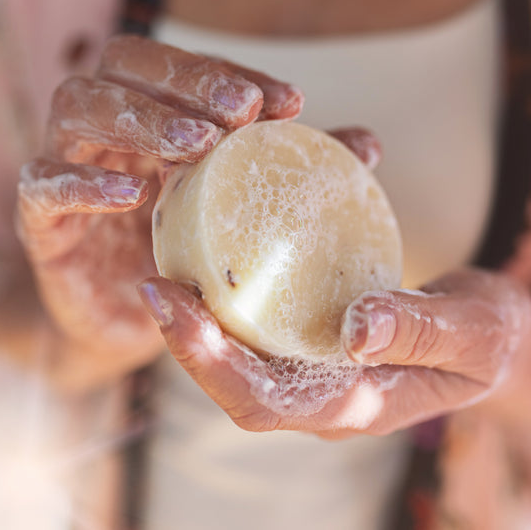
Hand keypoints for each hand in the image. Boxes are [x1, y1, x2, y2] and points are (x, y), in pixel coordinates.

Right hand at [16, 35, 302, 379]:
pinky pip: (42, 187)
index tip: (288, 101)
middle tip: (241, 111)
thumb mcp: (242, 211)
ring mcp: (65, 167)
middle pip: (122, 66)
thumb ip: (290, 173)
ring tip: (197, 146)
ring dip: (139, 119)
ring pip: (77, 108)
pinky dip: (82, 184)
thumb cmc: (187, 254)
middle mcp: (104, 129)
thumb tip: (366, 146)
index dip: (229, 72)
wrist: (126, 320)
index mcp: (149, 115)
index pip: (180, 67)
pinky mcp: (41, 223)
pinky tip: (131, 195)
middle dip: (185, 81)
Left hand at [138, 265, 530, 436]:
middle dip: (185, 336)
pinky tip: (219, 236)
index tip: (169, 307)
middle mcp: (318, 388)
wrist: (487, 330)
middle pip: (232, 377)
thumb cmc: (485, 337)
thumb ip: (423, 332)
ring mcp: (312, 361)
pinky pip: (261, 311)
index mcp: (353, 405)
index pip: (263, 403)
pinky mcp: (311, 329)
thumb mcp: (475, 333)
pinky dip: (233, 281)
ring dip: (199, 306)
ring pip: (239, 343)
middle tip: (154, 280)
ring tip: (170, 254)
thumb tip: (358, 328)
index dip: (209, 362)